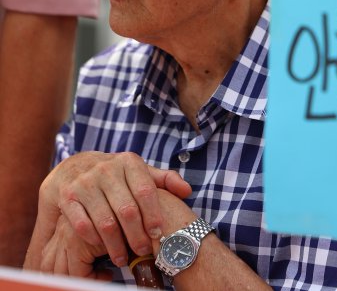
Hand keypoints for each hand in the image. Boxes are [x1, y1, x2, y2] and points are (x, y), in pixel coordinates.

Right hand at [25, 151, 191, 270]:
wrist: (74, 166)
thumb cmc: (115, 174)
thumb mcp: (139, 171)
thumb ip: (163, 179)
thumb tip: (187, 191)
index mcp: (129, 162)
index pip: (146, 191)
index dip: (153, 215)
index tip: (158, 234)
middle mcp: (106, 169)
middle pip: (127, 209)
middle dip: (137, 235)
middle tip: (144, 251)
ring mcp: (84, 183)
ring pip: (105, 221)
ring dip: (116, 244)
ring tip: (124, 258)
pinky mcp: (67, 197)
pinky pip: (82, 224)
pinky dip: (94, 240)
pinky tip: (101, 249)